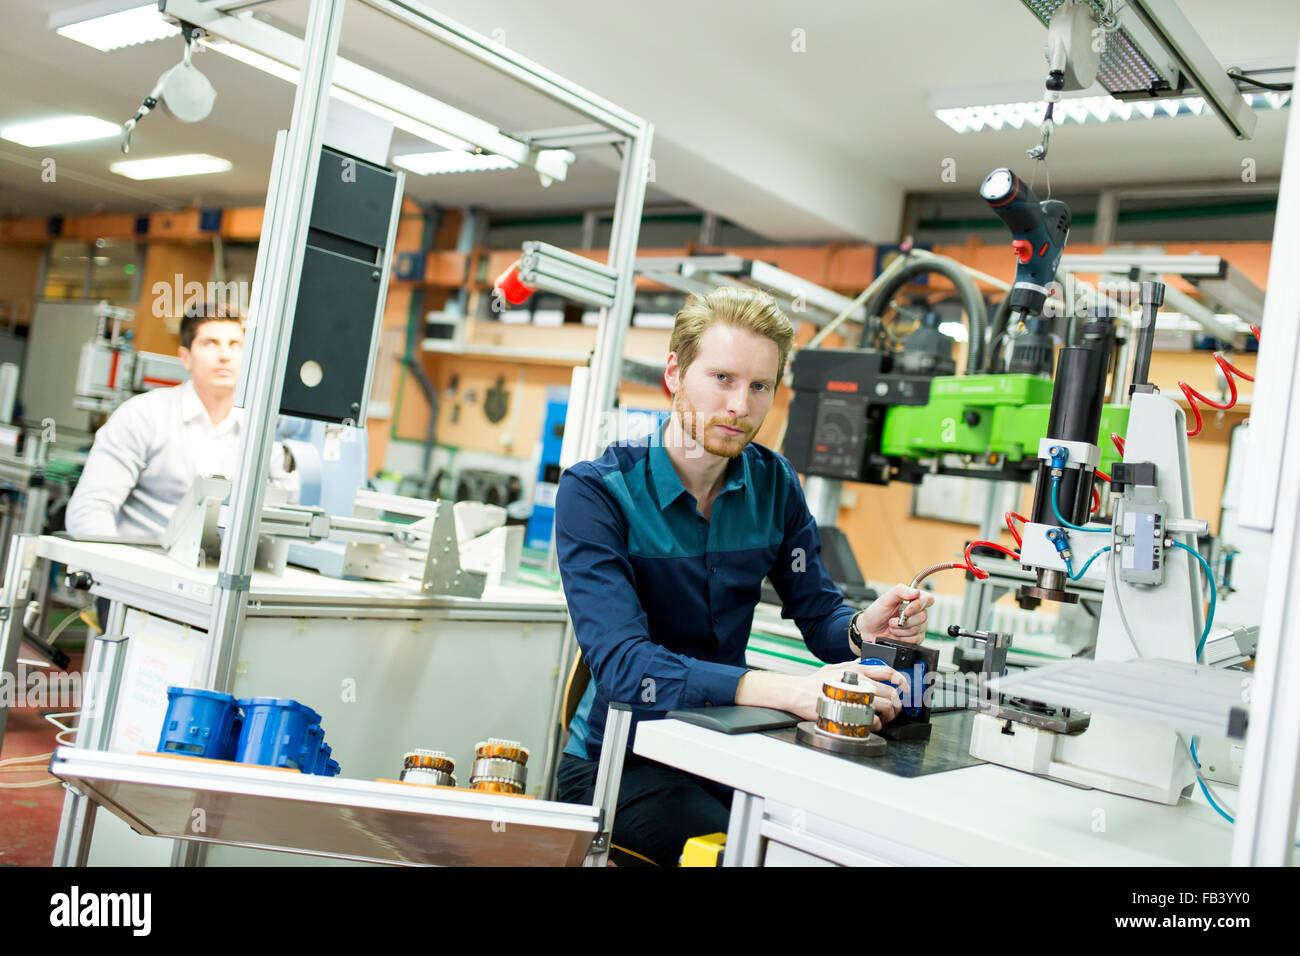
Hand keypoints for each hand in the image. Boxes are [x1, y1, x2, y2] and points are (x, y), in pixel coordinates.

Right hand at [737, 662, 908, 729]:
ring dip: (888, 716)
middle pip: (891, 693)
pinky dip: (875, 725)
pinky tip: (870, 724)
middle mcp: (859, 682)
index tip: (904, 687)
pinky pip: (872, 721)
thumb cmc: (814, 682)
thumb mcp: (835, 667)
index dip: (901, 680)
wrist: (797, 693)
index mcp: (857, 670)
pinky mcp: (850, 712)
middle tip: (894, 708)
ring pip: (885, 708)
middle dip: (897, 703)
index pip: (888, 671)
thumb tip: (866, 663)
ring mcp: (855, 698)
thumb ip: (852, 665)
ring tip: (883, 718)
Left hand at [856, 584, 934, 644]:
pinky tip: (895, 634)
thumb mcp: (885, 599)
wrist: (868, 630)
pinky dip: (902, 637)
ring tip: (891, 626)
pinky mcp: (915, 639)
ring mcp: (917, 626)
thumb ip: (900, 591)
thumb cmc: (876, 614)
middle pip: (923, 617)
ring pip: (918, 629)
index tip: (906, 610)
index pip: (928, 599)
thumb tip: (916, 592)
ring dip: (900, 629)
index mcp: (912, 600)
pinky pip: (916, 640)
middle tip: (892, 620)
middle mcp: (917, 613)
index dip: (919, 605)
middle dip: (904, 621)